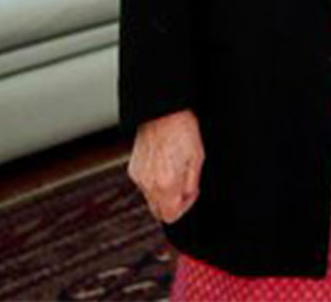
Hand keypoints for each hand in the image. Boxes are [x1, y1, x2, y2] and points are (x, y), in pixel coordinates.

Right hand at [129, 109, 204, 223]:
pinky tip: (163, 165)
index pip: (170, 216)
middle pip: (158, 211)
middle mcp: (148, 184)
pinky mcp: (133, 169)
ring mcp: (139, 177)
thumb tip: (188, 197)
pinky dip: (153, 182)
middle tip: (184, 185)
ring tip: (174, 170)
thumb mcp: (197, 159)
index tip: (191, 193)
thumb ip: (191, 185)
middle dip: (172, 203)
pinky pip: (144, 185)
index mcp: (166, 184)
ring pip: (150, 198)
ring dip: (163, 192)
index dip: (184, 208)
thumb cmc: (183, 131)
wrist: (163, 113)